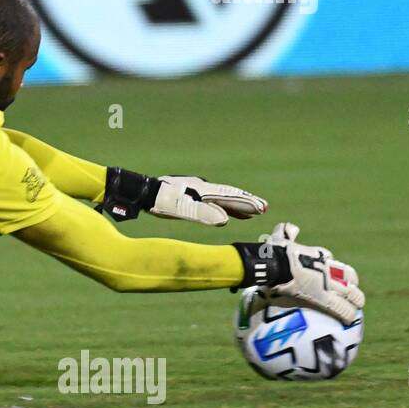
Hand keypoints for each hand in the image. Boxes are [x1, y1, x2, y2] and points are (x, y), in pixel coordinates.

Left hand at [150, 176, 266, 226]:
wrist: (144, 192)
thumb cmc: (162, 201)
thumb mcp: (182, 209)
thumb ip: (203, 214)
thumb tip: (225, 219)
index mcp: (204, 190)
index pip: (230, 196)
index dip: (246, 203)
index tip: (262, 208)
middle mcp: (203, 188)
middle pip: (230, 195)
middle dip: (247, 202)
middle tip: (264, 207)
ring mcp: (197, 191)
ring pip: (222, 198)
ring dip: (237, 205)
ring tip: (253, 212)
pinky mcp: (190, 195)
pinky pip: (212, 201)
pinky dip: (223, 206)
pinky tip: (227, 213)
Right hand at [261, 221, 365, 324]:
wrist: (278, 267)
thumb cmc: (276, 253)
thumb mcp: (279, 238)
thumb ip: (285, 231)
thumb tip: (291, 227)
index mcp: (320, 255)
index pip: (334, 263)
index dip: (334, 271)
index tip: (333, 277)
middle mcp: (330, 268)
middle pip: (350, 278)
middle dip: (352, 287)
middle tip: (351, 296)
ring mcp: (331, 284)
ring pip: (353, 294)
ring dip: (355, 301)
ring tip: (355, 309)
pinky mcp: (327, 299)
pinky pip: (344, 308)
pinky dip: (348, 314)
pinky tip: (350, 319)